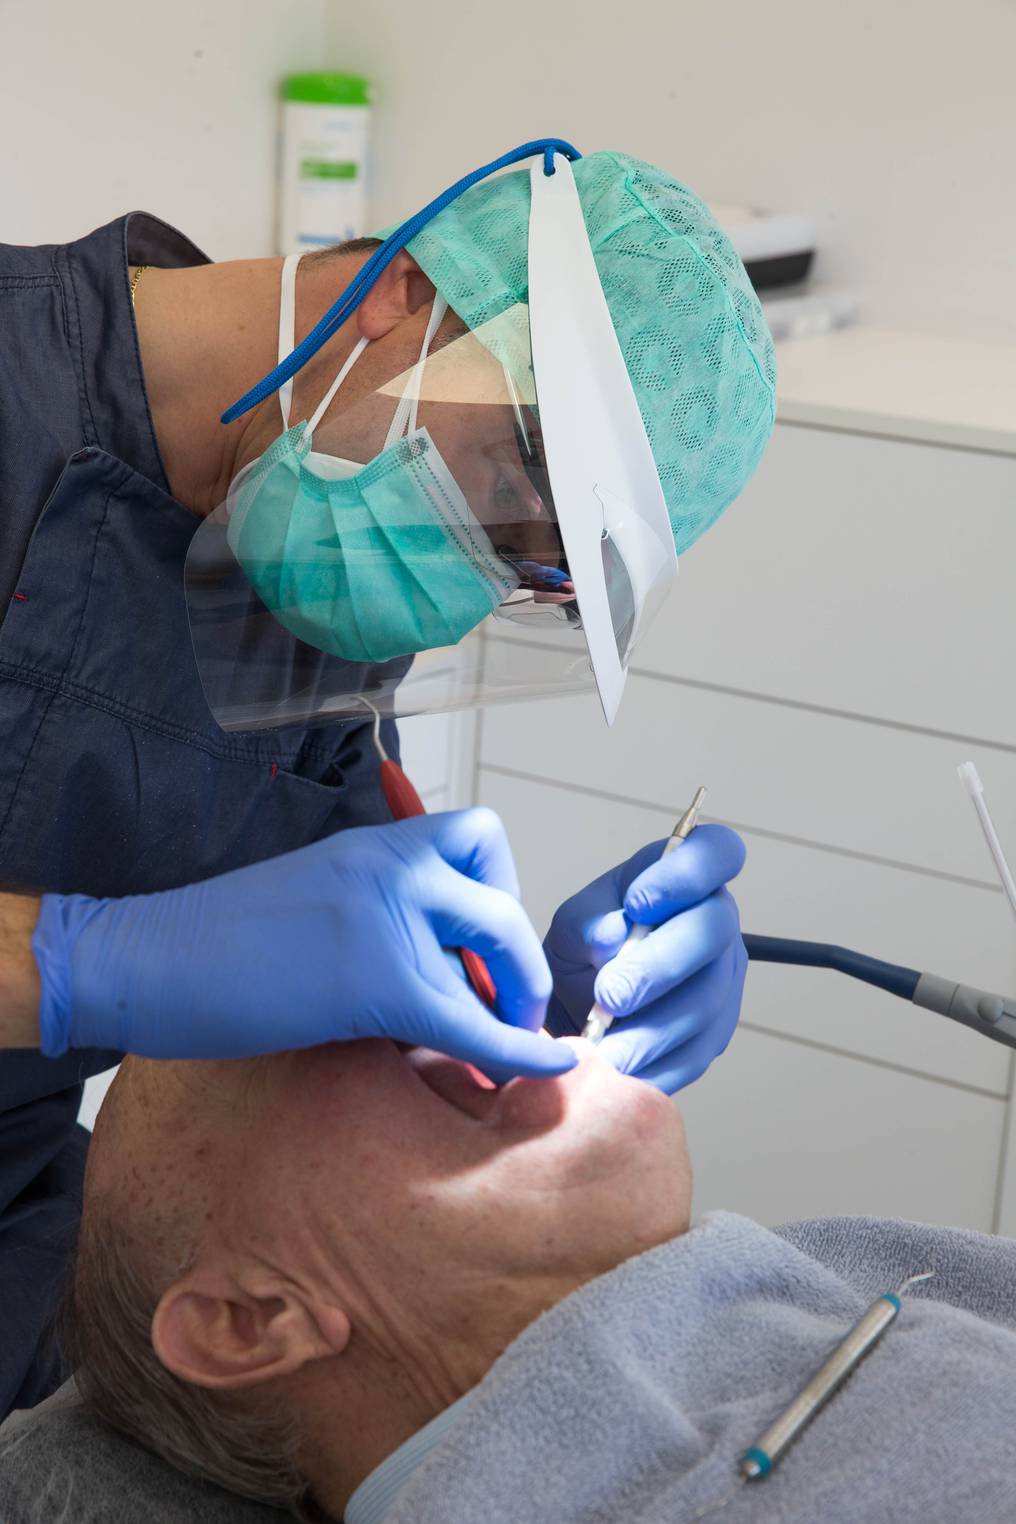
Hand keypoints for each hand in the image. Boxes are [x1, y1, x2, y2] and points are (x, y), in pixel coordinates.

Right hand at [33, 809, 573, 1081]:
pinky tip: (545, 1064)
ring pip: (499, 941)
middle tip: (510, 1005)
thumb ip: (378, 914)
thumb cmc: (217, 944)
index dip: (500, 895)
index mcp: (373, 845)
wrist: (141, 959)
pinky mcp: (372, 979)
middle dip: (523, 956)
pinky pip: (470, 1017)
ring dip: (520, 995)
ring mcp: (382, 912)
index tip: (484, 951)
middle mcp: (387, 863)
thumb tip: (439, 966)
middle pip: (502, 891)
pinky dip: (518, 1048)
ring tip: (509, 1036)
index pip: (478, 837)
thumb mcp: (315, 901)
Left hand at [544, 825, 746, 1092]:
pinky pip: (696, 1051)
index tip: (638, 903)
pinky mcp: (714, 1033)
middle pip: (711, 934)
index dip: (687, 874)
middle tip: (609, 995)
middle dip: (659, 966)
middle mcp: (715, 922)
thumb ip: (586, 921)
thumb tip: (611, 934)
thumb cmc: (582, 951)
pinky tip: (620, 1071)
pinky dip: (656, 1064)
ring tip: (606, 1048)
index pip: (718, 852)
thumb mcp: (571, 926)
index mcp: (685, 876)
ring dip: (654, 1027)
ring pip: (706, 1000)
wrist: (573, 1009)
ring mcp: (723, 979)